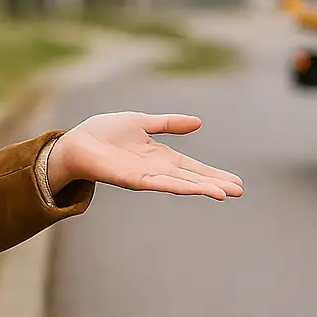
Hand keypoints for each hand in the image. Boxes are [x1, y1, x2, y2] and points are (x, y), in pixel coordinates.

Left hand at [48, 112, 243, 200]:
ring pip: (182, 184)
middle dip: (216, 184)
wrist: (77, 142)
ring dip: (204, 189)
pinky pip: (161, 184)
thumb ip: (169, 123)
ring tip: (226, 193)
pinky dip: (180, 186)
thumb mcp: (142, 122)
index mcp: (161, 157)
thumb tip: (198, 123)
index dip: (214, 174)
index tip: (235, 182)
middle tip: (240, 192)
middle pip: (193, 179)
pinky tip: (196, 190)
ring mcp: (147, 177)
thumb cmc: (104, 133)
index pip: (194, 168)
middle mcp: (157, 170)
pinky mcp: (134, 180)